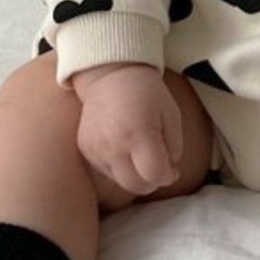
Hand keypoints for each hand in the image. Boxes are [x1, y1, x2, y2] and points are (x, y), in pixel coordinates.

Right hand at [72, 64, 182, 196]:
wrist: (109, 73)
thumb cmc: (146, 91)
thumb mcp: (171, 114)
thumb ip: (174, 148)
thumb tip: (168, 175)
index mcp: (139, 133)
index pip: (155, 176)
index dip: (168, 176)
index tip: (173, 168)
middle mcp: (114, 145)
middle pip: (137, 186)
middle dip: (152, 180)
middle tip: (158, 163)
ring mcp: (96, 149)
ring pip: (121, 182)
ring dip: (135, 175)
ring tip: (139, 151)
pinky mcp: (86, 150)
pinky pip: (106, 171)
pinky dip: (119, 167)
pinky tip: (123, 146)